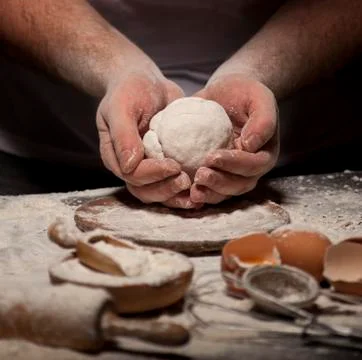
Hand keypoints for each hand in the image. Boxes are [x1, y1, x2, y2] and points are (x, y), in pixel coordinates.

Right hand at [96, 60, 195, 207]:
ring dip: (177, 196)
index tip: (174, 165)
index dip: (153, 175)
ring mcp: (149, 167)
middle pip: (145, 191)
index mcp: (116, 157)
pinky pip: (175, 181)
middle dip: (166, 190)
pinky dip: (188, 189)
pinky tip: (205, 188)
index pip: (133, 175)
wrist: (146, 83)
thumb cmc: (129, 90)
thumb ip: (123, 135)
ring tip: (197, 191)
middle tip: (187, 180)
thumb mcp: (121, 107)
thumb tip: (129, 165)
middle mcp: (131, 167)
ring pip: (160, 193)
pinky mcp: (166, 164)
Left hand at [190, 74, 278, 204]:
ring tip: (192, 187)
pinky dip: (198, 191)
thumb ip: (263, 120)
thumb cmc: (245, 93)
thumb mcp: (259, 97)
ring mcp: (232, 174)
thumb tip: (250, 145)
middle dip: (220, 183)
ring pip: (224, 192)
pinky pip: (208, 188)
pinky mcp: (215, 174)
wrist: (227, 94)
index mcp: (264, 153)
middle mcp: (249, 169)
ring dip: (209, 192)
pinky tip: (183, 189)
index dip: (235, 164)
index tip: (213, 156)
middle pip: (239, 185)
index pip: (253, 165)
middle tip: (200, 175)